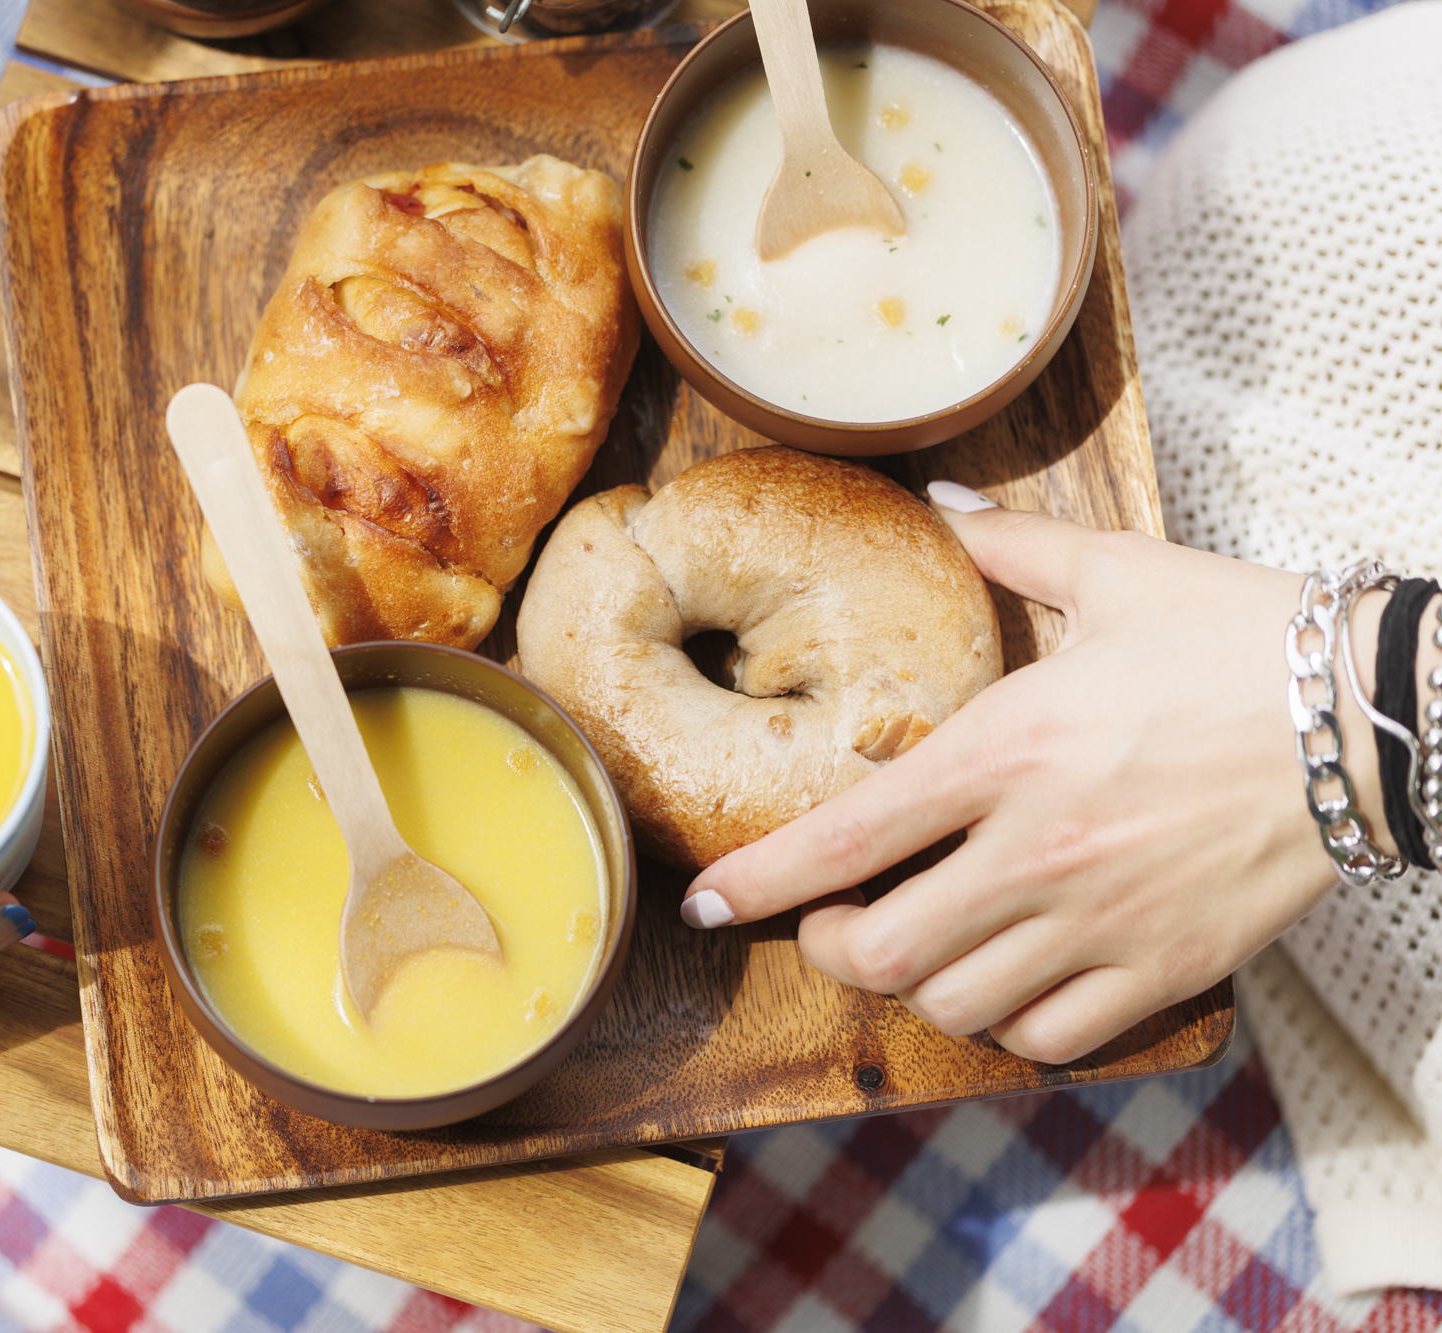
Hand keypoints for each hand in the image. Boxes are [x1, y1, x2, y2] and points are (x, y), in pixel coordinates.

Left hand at [681, 489, 1382, 1063]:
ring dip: (915, 988)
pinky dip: (1010, 1025)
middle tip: (830, 923)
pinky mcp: (1167, 966)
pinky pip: (1055, 1036)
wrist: (1376, 713)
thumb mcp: (1116, 574)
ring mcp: (1103, 920)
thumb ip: (1009, 549)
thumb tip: (942, 503)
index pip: (845, 839)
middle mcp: (1038, 850)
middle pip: (883, 952)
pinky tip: (1008, 983)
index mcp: (1005, 750)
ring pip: (960, 1005)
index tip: (708, 903)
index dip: (758, 884)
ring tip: (916, 948)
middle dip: (829, 949)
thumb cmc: (1241, 637)